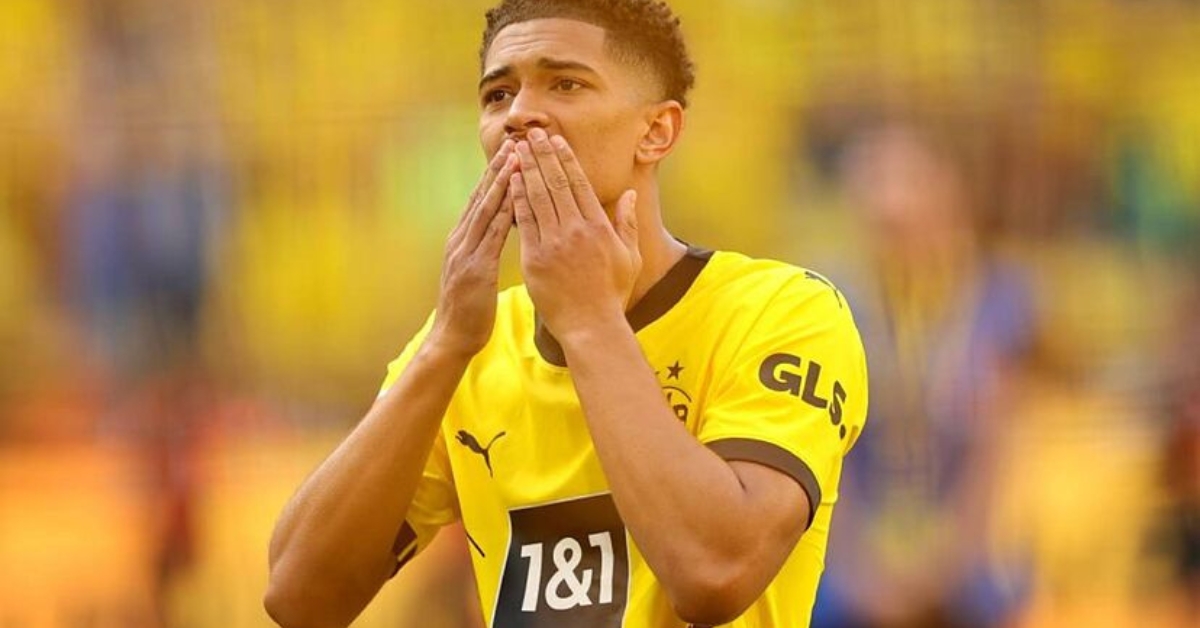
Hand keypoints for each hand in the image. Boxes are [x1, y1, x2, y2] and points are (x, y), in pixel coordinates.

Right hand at [428, 140, 518, 357]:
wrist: (453, 339)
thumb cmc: (471, 310)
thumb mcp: (476, 273)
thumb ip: (483, 249)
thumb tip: (498, 230)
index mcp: (462, 240)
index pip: (481, 200)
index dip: (495, 174)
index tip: (512, 151)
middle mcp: (461, 240)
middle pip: (482, 197)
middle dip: (499, 168)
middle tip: (516, 142)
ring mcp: (466, 253)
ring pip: (486, 210)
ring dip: (502, 183)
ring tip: (517, 158)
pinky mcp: (476, 269)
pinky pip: (492, 236)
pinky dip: (504, 214)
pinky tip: (517, 198)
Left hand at [510, 128, 640, 338]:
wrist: (590, 326)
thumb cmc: (611, 294)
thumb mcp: (629, 257)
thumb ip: (627, 223)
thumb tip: (628, 195)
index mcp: (599, 226)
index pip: (579, 184)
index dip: (565, 159)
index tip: (556, 140)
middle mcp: (576, 229)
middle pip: (556, 183)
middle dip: (543, 155)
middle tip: (531, 133)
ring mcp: (554, 243)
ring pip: (538, 197)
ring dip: (528, 169)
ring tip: (518, 149)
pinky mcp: (534, 258)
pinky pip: (524, 222)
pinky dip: (517, 198)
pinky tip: (511, 181)